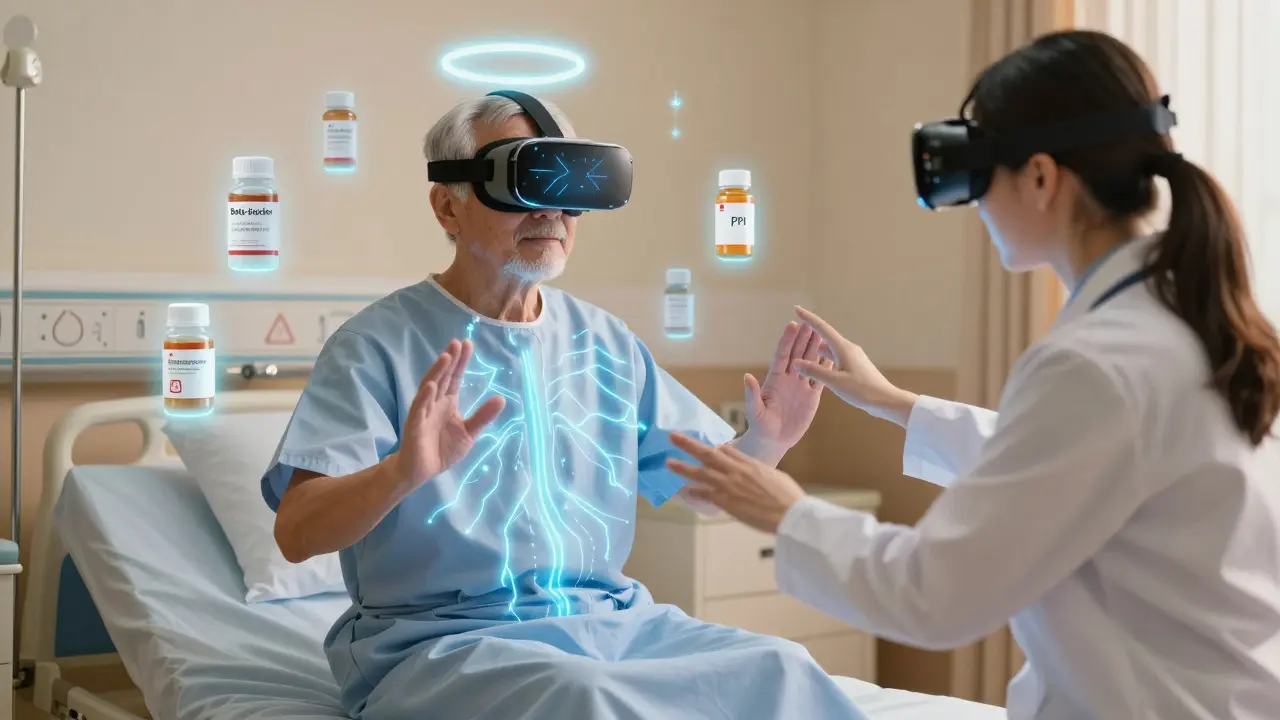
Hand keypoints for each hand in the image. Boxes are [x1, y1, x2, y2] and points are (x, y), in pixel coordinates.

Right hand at [390, 339, 504, 486]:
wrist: (420, 471)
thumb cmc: (442, 449)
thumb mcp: (469, 433)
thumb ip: (483, 416)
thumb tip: (502, 398)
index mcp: (448, 402)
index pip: (455, 377)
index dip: (461, 362)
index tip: (467, 344)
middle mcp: (435, 402)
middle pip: (443, 377)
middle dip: (449, 360)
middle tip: (457, 343)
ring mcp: (423, 412)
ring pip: (430, 388)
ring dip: (437, 372)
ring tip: (445, 356)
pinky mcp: (415, 426)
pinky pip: (419, 409)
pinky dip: (424, 397)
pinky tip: (431, 386)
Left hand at [665, 433, 805, 533]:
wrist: (789, 513)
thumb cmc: (787, 495)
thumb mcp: (774, 475)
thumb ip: (759, 471)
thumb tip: (755, 472)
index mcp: (749, 463)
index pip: (727, 451)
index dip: (715, 449)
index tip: (708, 447)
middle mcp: (736, 471)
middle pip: (708, 454)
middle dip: (689, 445)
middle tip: (673, 436)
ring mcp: (729, 486)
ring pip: (701, 473)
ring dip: (683, 467)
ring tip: (669, 462)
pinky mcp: (726, 502)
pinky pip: (705, 494)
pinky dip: (694, 492)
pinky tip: (684, 491)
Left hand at [743, 321, 836, 451]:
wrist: (773, 440)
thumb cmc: (760, 426)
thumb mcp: (755, 411)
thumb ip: (752, 394)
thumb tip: (747, 377)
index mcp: (774, 379)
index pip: (782, 355)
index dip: (787, 340)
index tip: (793, 324)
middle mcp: (788, 379)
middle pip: (798, 354)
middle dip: (804, 338)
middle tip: (812, 322)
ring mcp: (800, 386)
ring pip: (810, 363)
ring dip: (816, 348)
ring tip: (824, 333)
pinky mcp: (811, 396)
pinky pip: (820, 379)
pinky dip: (827, 367)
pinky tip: (833, 356)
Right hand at [790, 306, 917, 426]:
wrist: (886, 400)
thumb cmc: (862, 391)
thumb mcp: (835, 382)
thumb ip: (815, 371)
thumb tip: (795, 362)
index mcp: (843, 348)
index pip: (822, 328)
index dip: (808, 318)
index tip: (797, 308)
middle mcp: (849, 348)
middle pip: (826, 336)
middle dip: (811, 331)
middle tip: (796, 327)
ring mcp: (853, 356)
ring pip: (831, 347)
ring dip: (817, 346)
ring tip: (803, 346)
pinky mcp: (855, 365)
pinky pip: (836, 356)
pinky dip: (825, 357)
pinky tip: (819, 363)